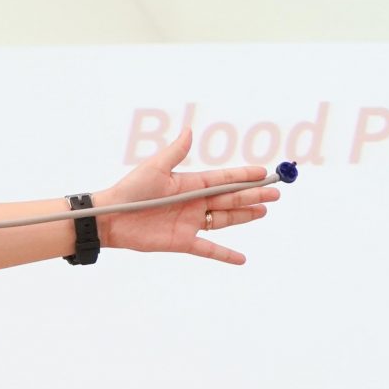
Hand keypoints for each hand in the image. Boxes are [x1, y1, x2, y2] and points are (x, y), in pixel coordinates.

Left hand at [94, 128, 278, 264]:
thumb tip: (190, 130)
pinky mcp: (183, 242)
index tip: (264, 172)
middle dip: (253, 195)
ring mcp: (190, 223)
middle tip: (275, 192)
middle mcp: (194, 202)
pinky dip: (225, 255)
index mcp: (190, 183)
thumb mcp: (155, 168)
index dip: (244, 176)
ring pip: (225, 219)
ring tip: (265, 210)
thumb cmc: (131, 190)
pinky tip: (242, 258)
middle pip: (230, 199)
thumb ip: (176, 152)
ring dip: (246, 216)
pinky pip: (209, 249)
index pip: (224, 179)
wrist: (112, 218)